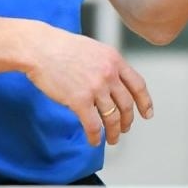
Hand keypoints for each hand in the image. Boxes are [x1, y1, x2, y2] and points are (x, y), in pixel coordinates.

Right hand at [21, 23, 152, 146]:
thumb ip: (106, 64)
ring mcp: (95, 88)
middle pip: (127, 104)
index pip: (138, 85)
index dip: (145, 102)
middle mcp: (109, 74)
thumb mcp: (94, 49)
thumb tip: (113, 81)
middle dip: (128, 121)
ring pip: (112, 117)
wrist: (40, 48)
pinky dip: (95, 136)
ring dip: (114, 132)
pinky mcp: (79, 101)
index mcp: (114, 60)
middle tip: (125, 128)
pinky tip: (94, 141)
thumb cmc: (60, 46)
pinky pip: (93, 125)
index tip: (147, 113)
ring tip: (112, 139)